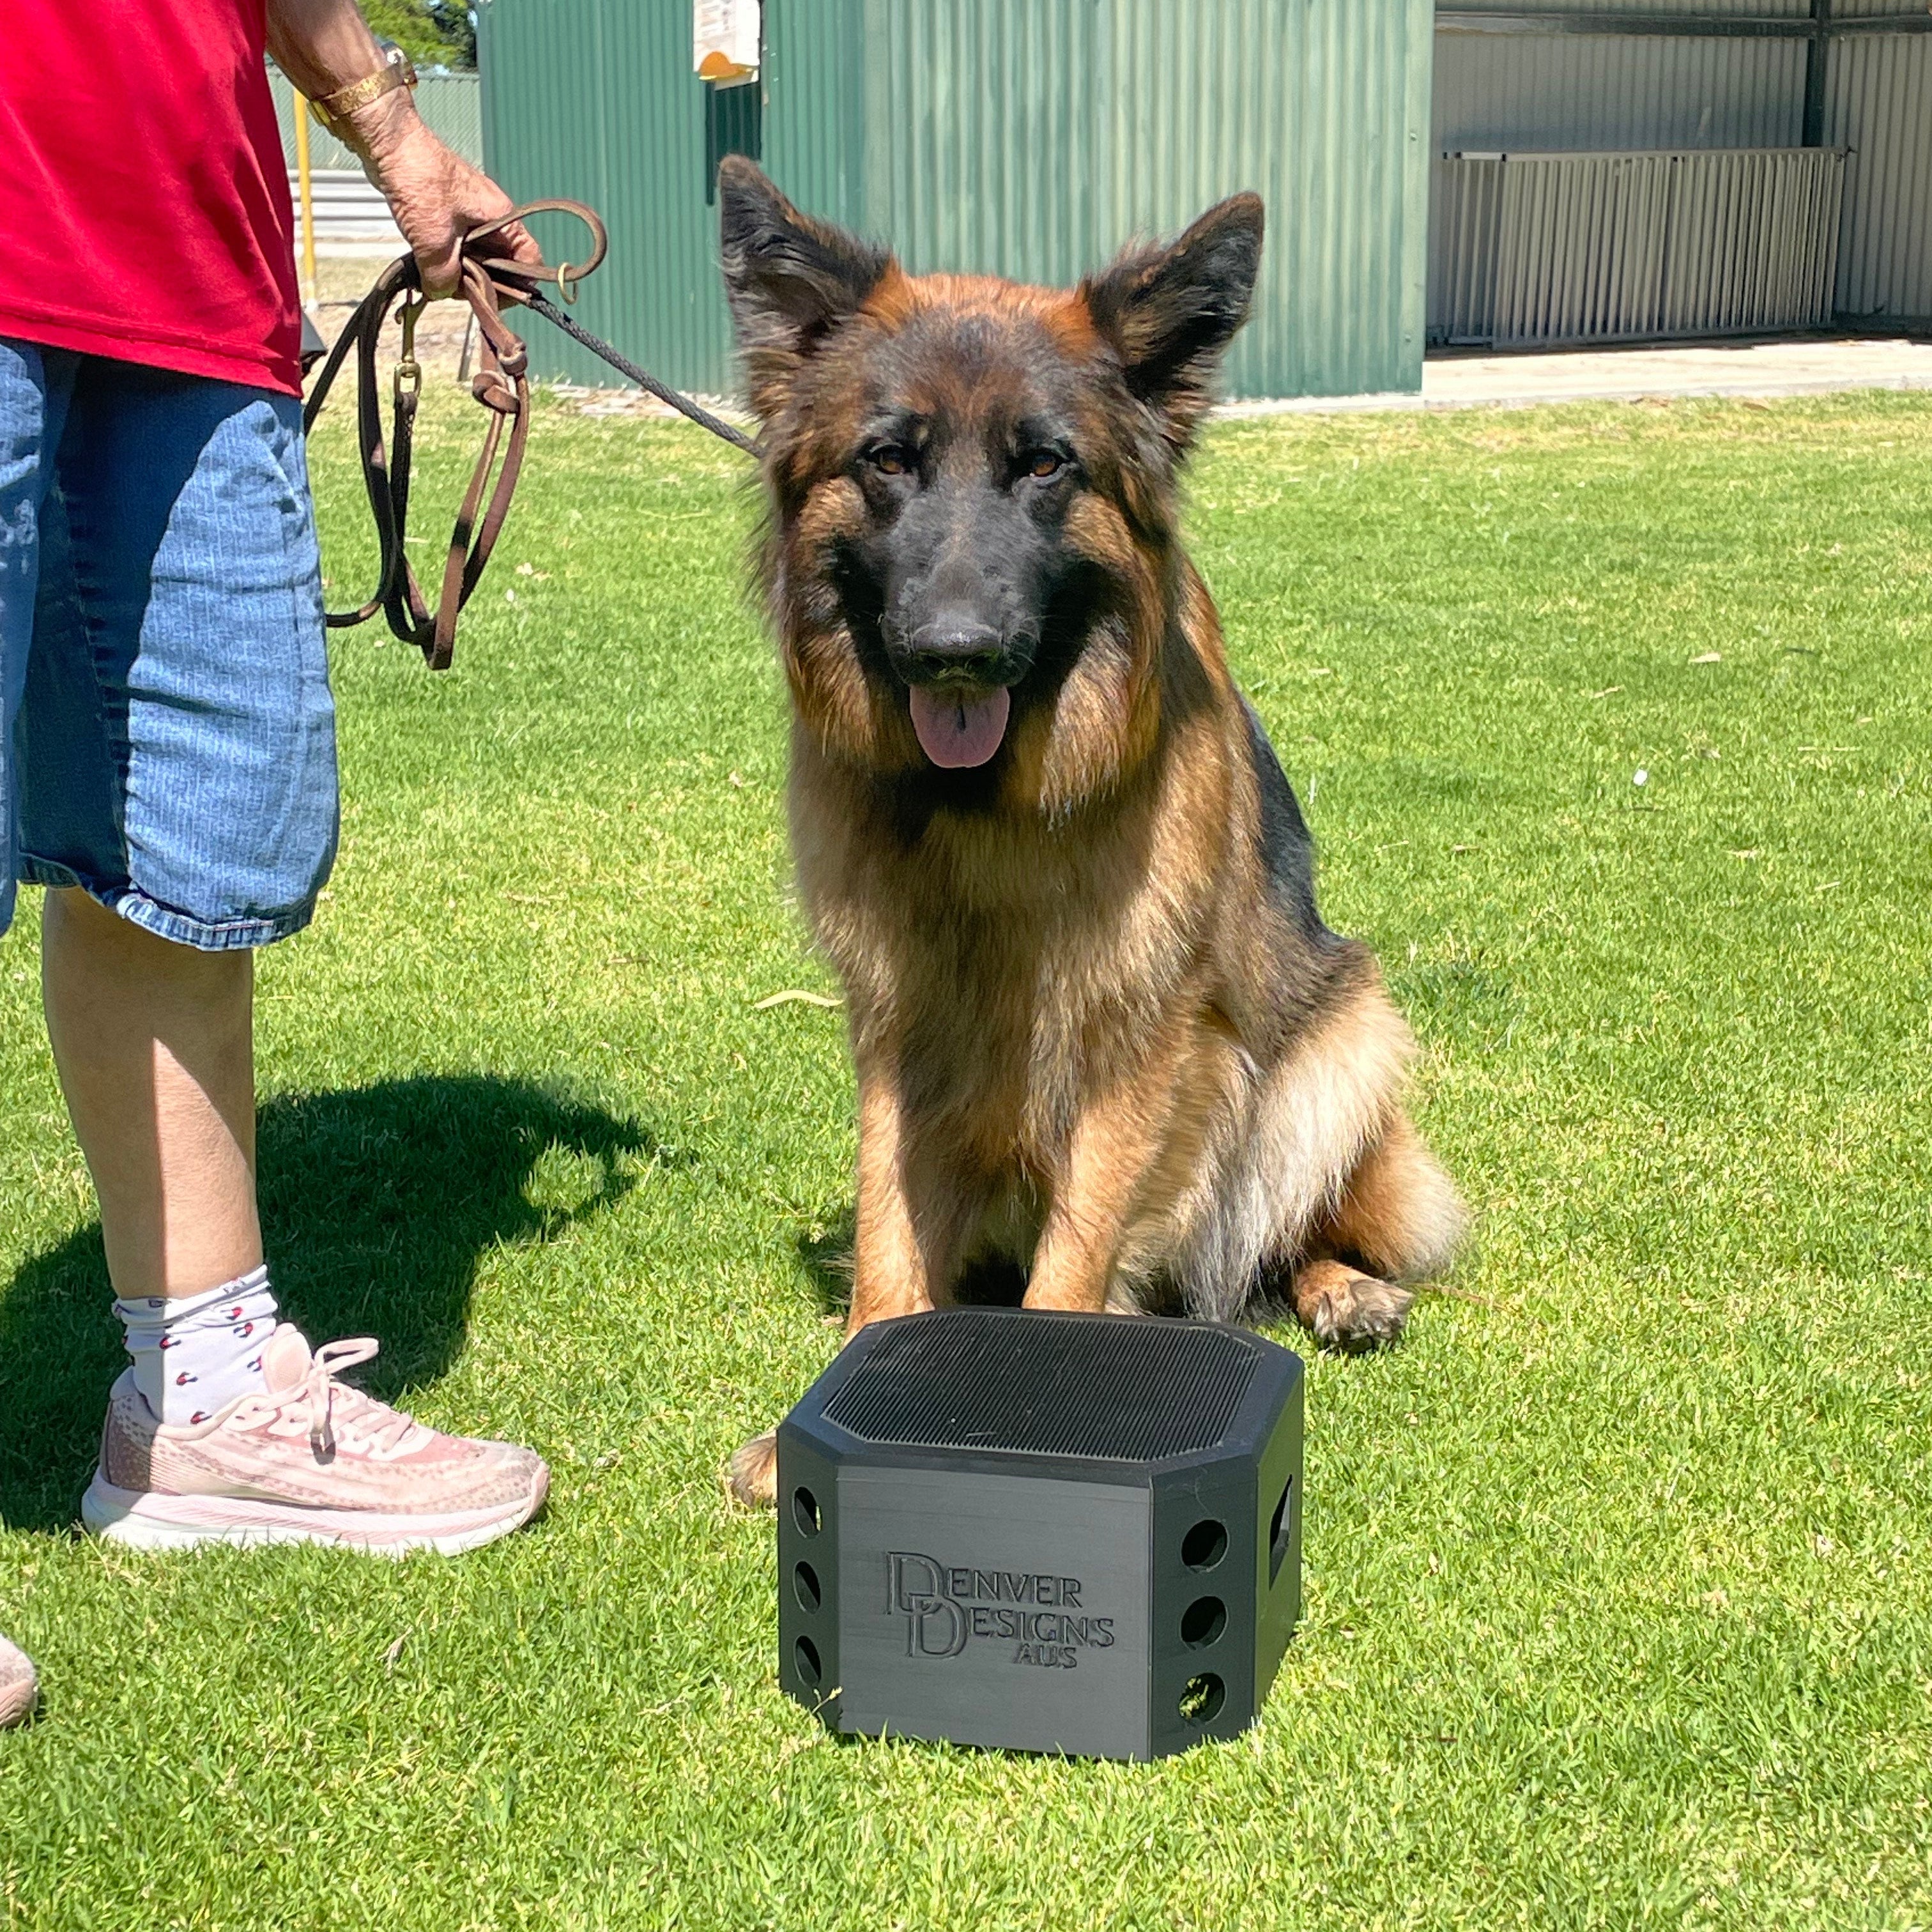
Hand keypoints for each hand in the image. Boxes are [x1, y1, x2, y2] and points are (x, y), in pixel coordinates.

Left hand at [347, 97, 539, 299]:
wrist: (390, 143)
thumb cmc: (421, 179)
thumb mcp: (435, 242)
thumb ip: (443, 277)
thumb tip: (441, 294)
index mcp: (503, 219)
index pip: (529, 261)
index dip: (517, 286)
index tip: (494, 301)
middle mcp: (493, 217)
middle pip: (501, 264)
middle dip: (481, 282)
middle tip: (457, 291)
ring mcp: (471, 214)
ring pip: (476, 256)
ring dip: (459, 271)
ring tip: (437, 276)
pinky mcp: (450, 212)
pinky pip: (456, 244)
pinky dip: (445, 257)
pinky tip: (428, 262)